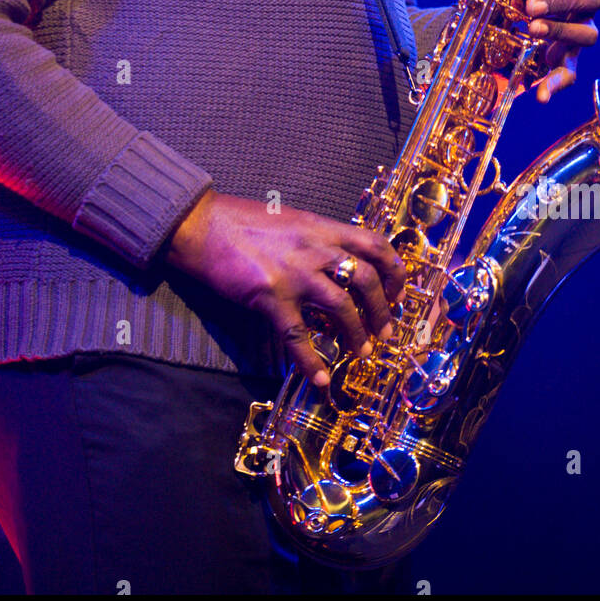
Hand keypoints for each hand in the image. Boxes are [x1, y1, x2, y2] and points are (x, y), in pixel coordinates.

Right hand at [165, 190, 405, 386]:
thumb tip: (337, 262)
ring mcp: (294, 272)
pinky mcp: (269, 295)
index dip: (394, 270)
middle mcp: (315, 247)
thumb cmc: (241, 221)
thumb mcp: (290, 220)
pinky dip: (313, 362)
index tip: (398, 292)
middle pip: (366, 278)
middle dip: (382, 309)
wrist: (201, 224)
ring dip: (357, 334)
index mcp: (322, 227)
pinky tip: (322, 380)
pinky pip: (298, 335)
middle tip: (385, 332)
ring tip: (361, 353)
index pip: (374, 244)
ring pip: (342, 306)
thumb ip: (315, 239)